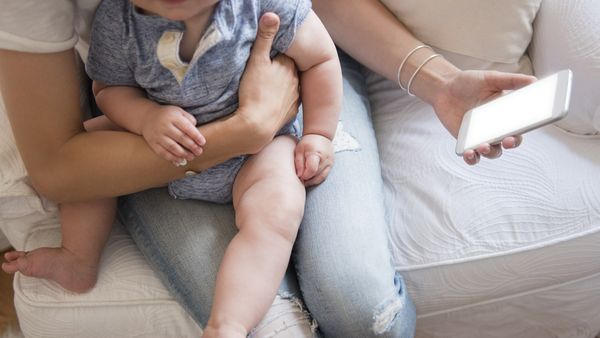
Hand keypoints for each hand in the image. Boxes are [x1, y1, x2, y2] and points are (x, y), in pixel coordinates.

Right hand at [140, 105, 205, 164]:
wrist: (146, 116)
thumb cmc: (168, 115)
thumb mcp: (179, 112)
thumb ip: (189, 119)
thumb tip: (197, 133)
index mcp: (173, 117)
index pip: (187, 127)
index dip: (196, 136)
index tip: (203, 143)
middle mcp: (164, 125)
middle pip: (180, 138)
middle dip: (191, 146)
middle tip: (199, 152)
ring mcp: (157, 135)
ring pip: (172, 147)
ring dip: (183, 154)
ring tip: (191, 157)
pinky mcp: (152, 143)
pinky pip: (163, 152)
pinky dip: (172, 158)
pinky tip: (180, 161)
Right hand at [236, 12, 299, 153]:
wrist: (256, 125)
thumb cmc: (254, 91)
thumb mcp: (256, 61)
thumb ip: (265, 37)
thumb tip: (272, 15)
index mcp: (288, 67)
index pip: (284, 55)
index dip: (273, 56)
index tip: (264, 59)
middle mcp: (296, 82)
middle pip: (287, 71)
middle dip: (279, 70)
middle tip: (262, 74)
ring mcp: (295, 99)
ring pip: (289, 87)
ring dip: (281, 86)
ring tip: (266, 89)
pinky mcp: (290, 113)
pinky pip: (287, 103)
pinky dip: (281, 102)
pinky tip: (270, 103)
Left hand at [294, 134, 333, 186]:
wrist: (321, 135)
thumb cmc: (308, 142)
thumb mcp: (299, 149)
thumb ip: (298, 162)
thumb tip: (299, 175)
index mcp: (316, 154)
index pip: (312, 169)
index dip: (305, 175)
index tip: (299, 175)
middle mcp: (325, 159)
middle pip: (316, 175)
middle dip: (307, 179)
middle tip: (300, 179)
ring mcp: (330, 163)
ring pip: (321, 178)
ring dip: (312, 181)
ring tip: (304, 180)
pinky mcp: (332, 165)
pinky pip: (324, 176)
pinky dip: (317, 179)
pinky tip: (310, 178)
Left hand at [433, 70, 535, 164]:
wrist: (444, 88)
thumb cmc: (470, 82)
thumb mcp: (491, 79)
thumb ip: (511, 80)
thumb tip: (534, 80)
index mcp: (507, 114)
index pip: (522, 125)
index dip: (526, 128)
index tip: (527, 127)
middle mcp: (497, 128)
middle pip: (509, 142)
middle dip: (511, 143)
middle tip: (507, 140)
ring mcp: (481, 137)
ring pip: (492, 152)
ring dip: (490, 152)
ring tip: (483, 146)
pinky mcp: (466, 143)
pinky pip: (472, 156)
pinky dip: (472, 158)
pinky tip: (469, 153)